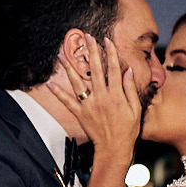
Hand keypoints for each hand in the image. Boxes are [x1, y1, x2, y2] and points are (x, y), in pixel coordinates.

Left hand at [47, 34, 139, 163]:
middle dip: (92, 52)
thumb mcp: (136, 110)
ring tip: (62, 54)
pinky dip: (57, 92)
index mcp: (116, 95)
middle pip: (96, 70)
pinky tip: (49, 83)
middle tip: (88, 37)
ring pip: (78, 82)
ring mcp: (89, 105)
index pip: (114, 69)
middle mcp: (102, 97)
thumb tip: (128, 72)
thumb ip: (130, 90)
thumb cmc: (128, 130)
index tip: (106, 40)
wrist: (114, 149)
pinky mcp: (80, 114)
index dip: (110, 53)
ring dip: (69, 68)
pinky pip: (67, 101)